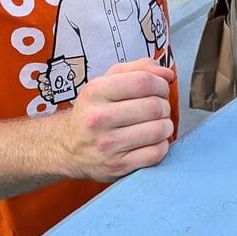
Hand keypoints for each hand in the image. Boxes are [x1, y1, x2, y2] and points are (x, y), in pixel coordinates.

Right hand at [56, 59, 174, 182]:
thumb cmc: (94, 111)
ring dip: (166, 125)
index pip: (143, 82)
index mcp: (96, 91)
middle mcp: (98, 118)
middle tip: (159, 108)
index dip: (160, 84)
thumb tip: (167, 73)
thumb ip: (138, 69)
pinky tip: (153, 141)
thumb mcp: (107, 81)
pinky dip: (162, 145)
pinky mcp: (118, 166)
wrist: (69, 147)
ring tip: (158, 124)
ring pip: (158, 130)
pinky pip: (156, 153)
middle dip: (164, 105)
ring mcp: (108, 145)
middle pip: (153, 106)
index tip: (160, 89)